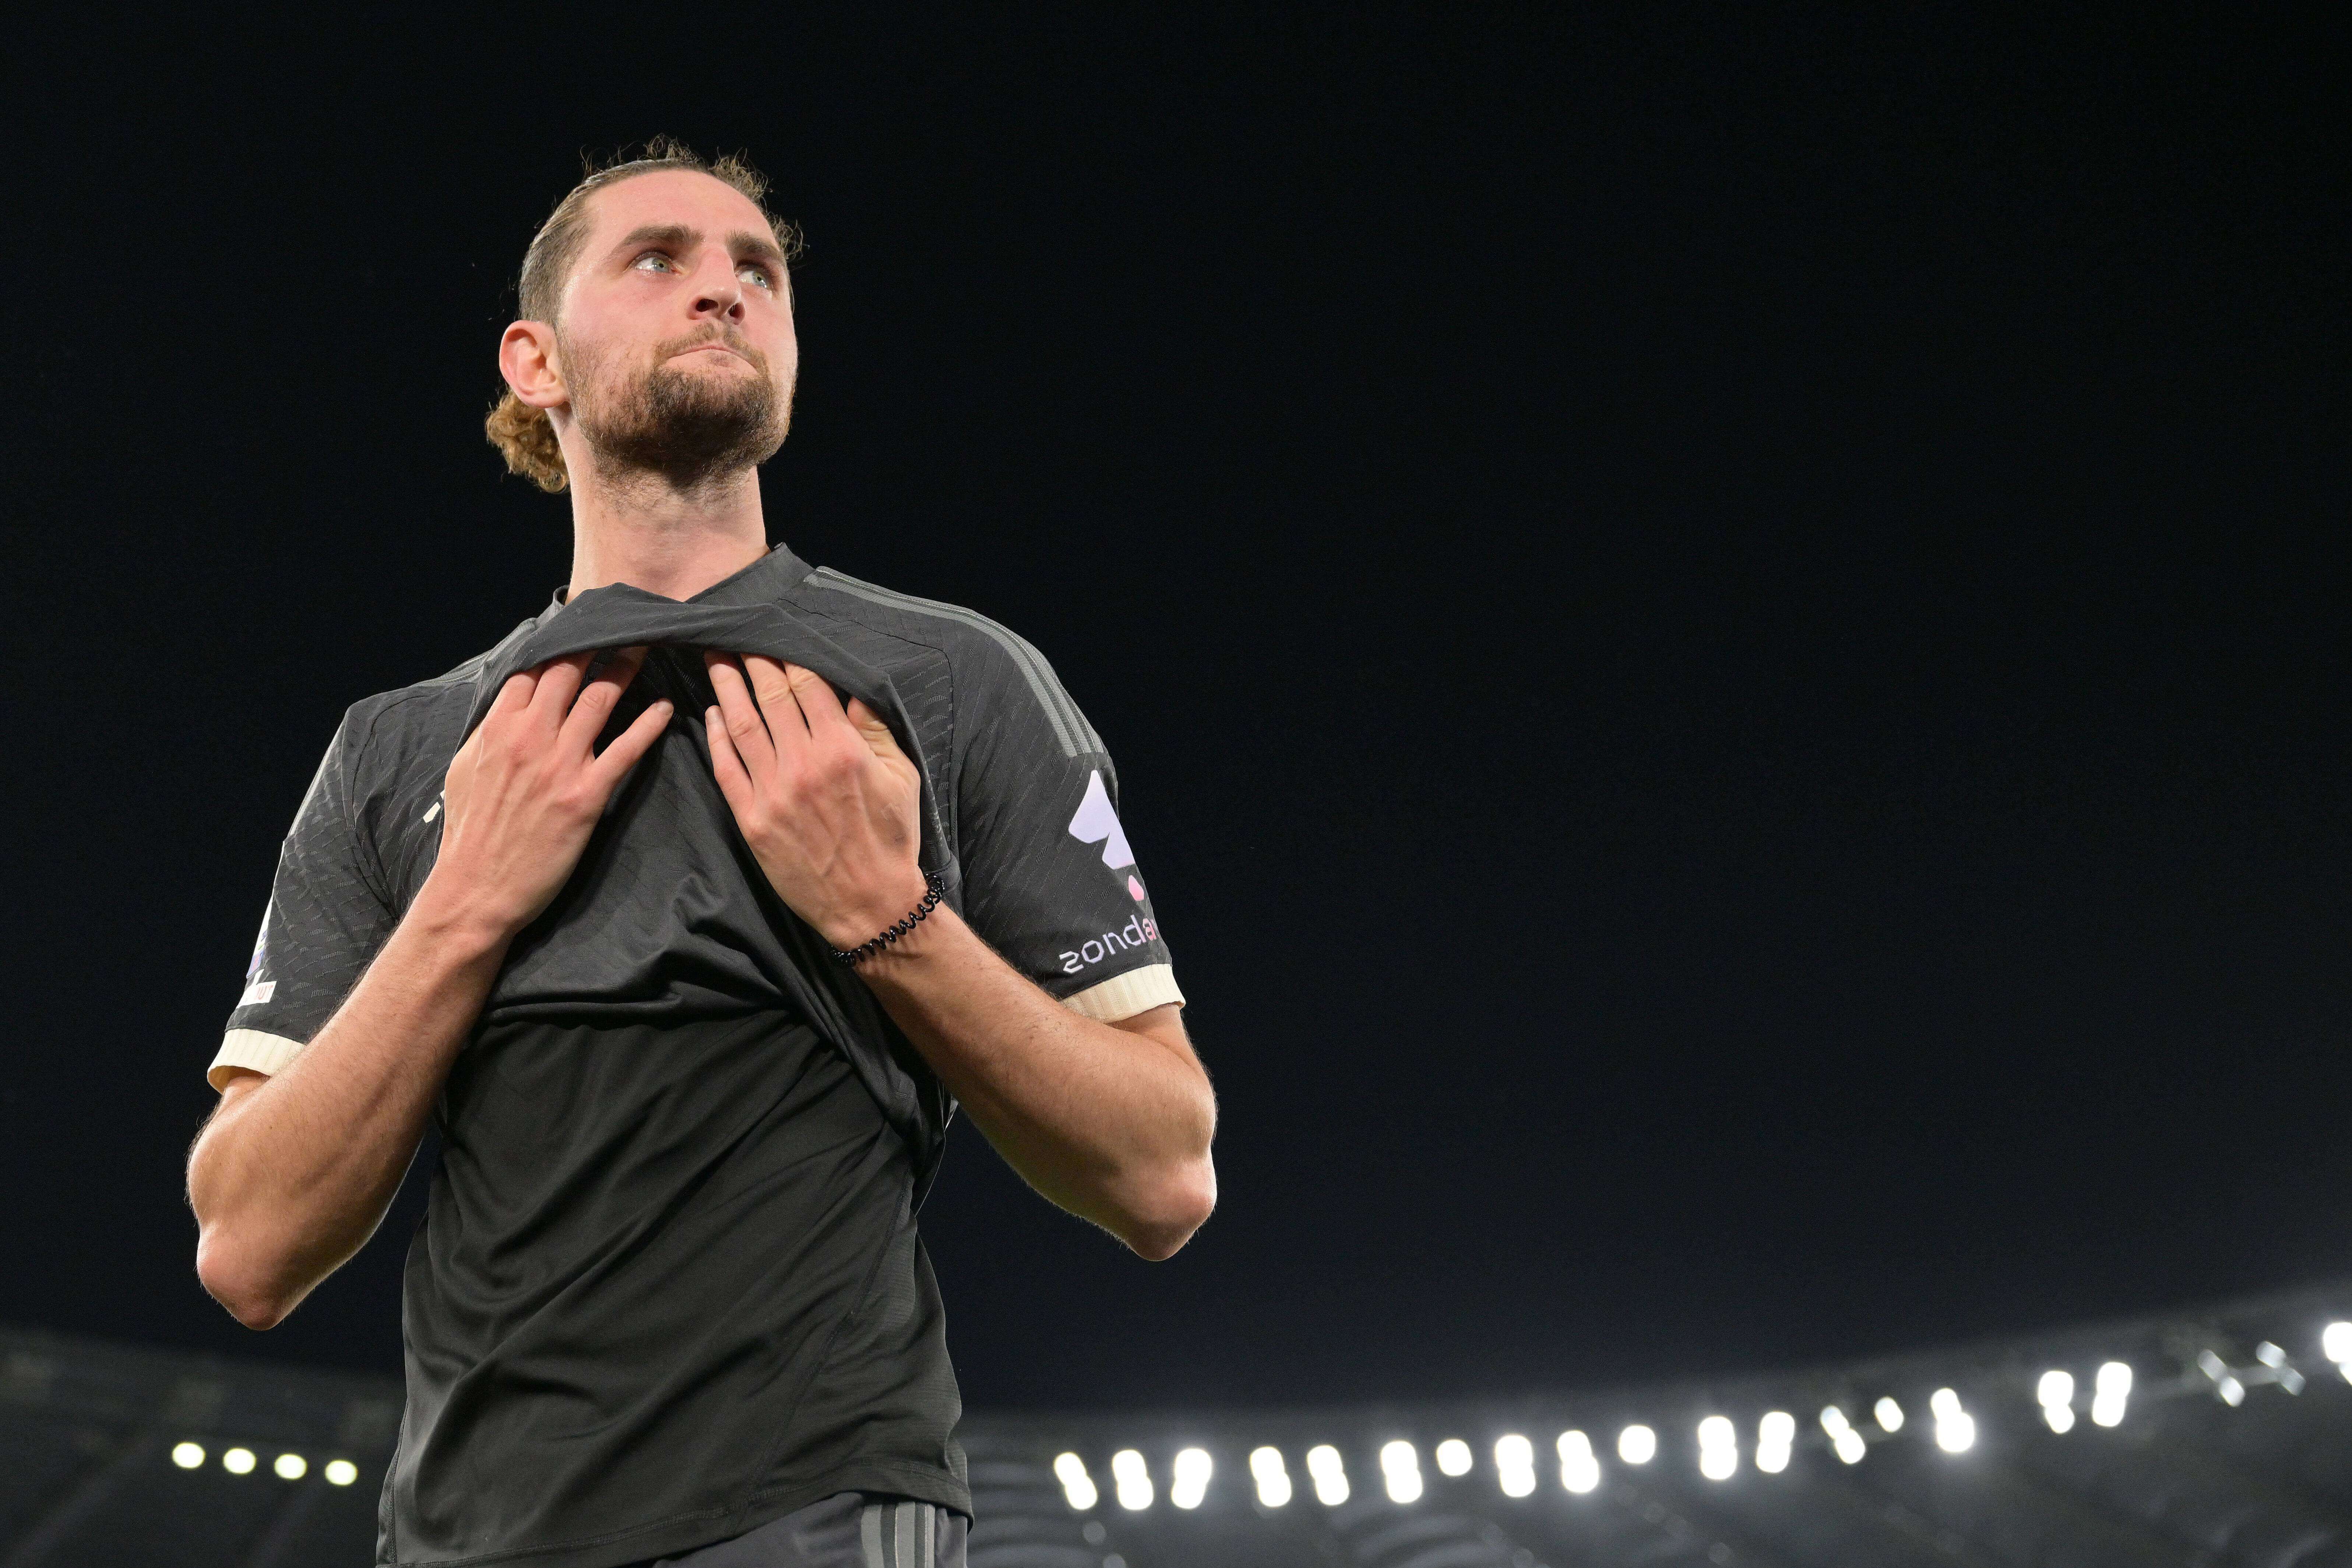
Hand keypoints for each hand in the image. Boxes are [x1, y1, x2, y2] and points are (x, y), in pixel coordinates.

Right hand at [427, 650, 671, 937]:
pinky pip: (624, 750)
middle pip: (568, 672)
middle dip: (596, 642)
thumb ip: (487, 733)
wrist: (476, 890)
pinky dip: (647, 725)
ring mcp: (559, 764)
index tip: (580, 624)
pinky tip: (664, 707)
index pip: (531, 669)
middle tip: (623, 621)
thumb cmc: (470, 833)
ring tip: (647, 647)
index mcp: (498, 728)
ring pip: (599, 700)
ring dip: (626, 668)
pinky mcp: (586, 795)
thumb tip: (505, 705)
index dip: (557, 642)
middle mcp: (529, 737)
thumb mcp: (464, 771)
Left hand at [702, 651, 925, 950]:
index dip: (787, 655)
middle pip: (770, 696)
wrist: (870, 904)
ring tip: (714, 660)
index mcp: (842, 749)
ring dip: (726, 687)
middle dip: (751, 660)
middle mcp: (804, 764)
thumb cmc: (892, 838)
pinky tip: (712, 713)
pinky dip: (717, 737)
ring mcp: (774, 792)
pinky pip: (727, 769)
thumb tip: (854, 685)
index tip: (773, 635)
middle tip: (734, 635)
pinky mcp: (753, 820)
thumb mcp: (902, 776)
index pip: (807, 684)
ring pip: (742, 725)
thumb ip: (875, 727)